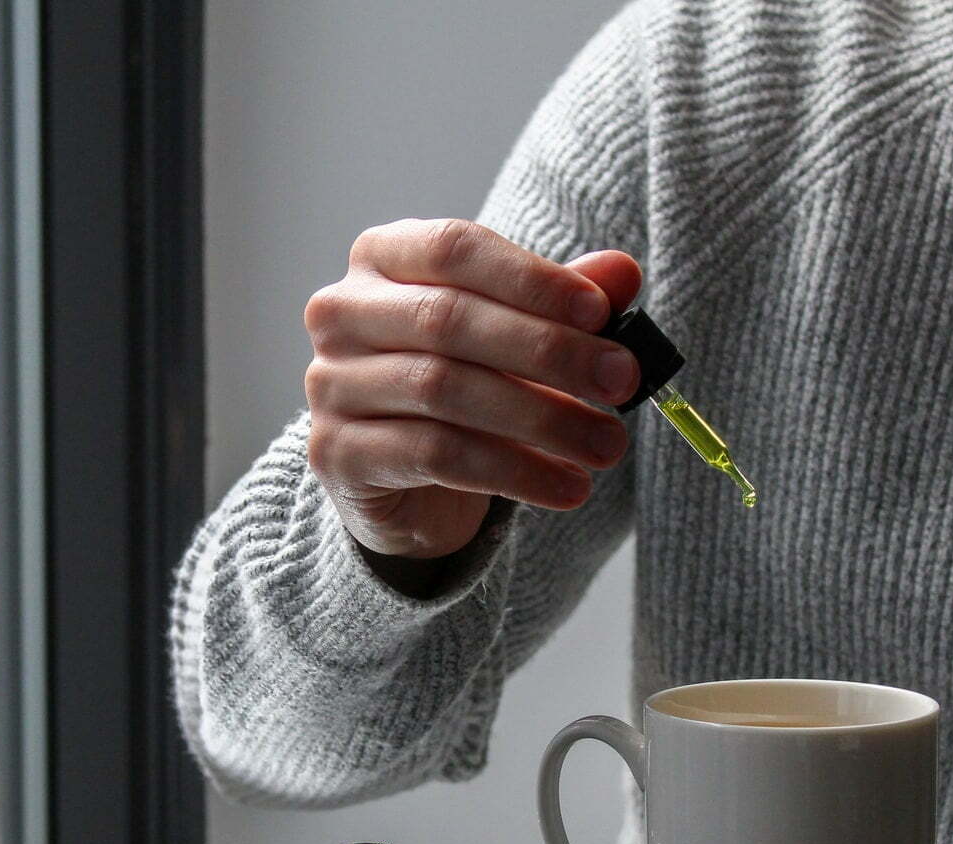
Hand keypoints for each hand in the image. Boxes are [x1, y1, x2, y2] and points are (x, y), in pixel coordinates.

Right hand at [302, 218, 643, 560]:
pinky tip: (567, 487)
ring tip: (607, 446)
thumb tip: (622, 273)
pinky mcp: (335, 452)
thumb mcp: (519, 336)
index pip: (455, 248)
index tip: (603, 313)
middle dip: (549, 351)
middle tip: (623, 382)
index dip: (531, 279)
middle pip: (449, 320)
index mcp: (383, 257)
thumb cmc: (464, 384)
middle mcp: (341, 312)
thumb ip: (564, 302)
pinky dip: (513, 472)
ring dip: (542, 420)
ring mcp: (329, 383)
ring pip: (443, 391)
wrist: (404, 482)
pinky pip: (434, 456)